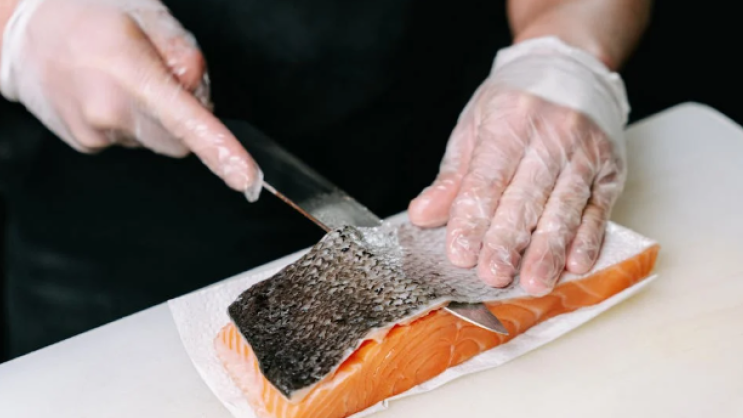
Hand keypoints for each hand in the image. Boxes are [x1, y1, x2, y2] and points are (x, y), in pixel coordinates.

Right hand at [0, 0, 261, 198]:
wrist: (19, 33)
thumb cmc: (83, 13)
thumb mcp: (144, 12)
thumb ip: (182, 51)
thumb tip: (199, 90)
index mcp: (127, 72)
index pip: (185, 122)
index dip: (220, 151)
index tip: (246, 178)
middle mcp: (107, 110)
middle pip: (179, 141)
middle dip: (186, 121)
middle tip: (164, 79)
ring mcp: (93, 133)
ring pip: (154, 140)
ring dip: (154, 117)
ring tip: (123, 78)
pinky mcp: (85, 144)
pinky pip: (129, 139)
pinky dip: (130, 121)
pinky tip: (107, 91)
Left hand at [408, 37, 628, 295]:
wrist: (571, 66)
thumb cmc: (515, 102)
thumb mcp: (475, 127)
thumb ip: (453, 176)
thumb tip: (423, 214)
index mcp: (509, 120)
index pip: (487, 178)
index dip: (473, 218)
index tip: (460, 252)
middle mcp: (551, 134)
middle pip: (526, 196)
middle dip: (508, 240)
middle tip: (493, 275)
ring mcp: (585, 152)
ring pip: (565, 206)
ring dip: (549, 248)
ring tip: (534, 281)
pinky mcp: (610, 169)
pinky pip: (599, 208)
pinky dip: (588, 238)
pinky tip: (575, 263)